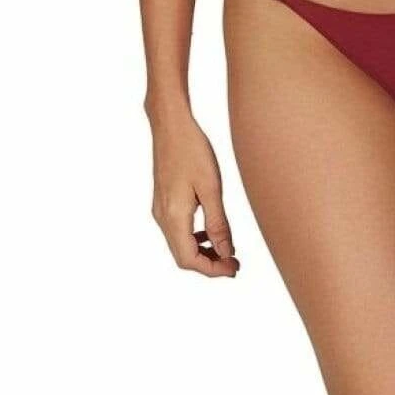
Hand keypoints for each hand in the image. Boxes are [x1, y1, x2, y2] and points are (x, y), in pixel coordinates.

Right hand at [149, 109, 241, 278]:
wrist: (171, 125)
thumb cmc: (193, 150)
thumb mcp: (211, 187)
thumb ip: (218, 223)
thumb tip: (226, 253)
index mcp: (173, 216)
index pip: (189, 259)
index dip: (212, 269)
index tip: (234, 269)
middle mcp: (162, 218)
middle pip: (183, 256)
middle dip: (209, 263)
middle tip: (234, 263)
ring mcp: (160, 210)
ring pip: (179, 244)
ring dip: (202, 251)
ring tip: (226, 248)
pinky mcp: (163, 201)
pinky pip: (177, 230)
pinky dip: (194, 237)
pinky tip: (210, 229)